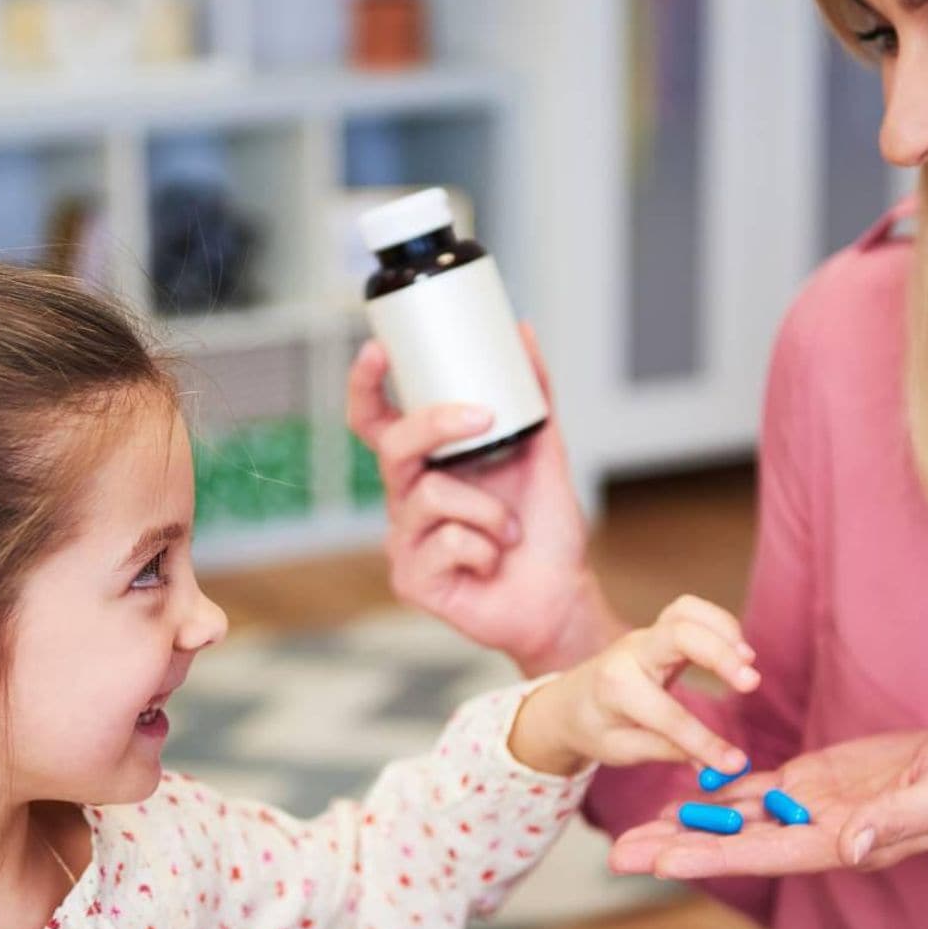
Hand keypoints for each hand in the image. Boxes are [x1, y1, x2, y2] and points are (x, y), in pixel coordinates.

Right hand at [347, 324, 616, 675]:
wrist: (561, 595)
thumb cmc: (543, 531)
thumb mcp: (543, 453)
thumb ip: (533, 397)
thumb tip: (522, 333)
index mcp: (426, 468)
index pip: (378, 422)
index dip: (367, 386)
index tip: (378, 349)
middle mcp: (406, 501)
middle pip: (393, 447)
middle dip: (436, 424)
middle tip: (483, 417)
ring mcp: (403, 542)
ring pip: (431, 495)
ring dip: (489, 510)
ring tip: (510, 531)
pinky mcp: (411, 580)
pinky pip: (446, 542)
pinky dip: (485, 547)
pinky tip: (492, 562)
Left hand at [508, 595, 759, 774]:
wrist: (568, 701)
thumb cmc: (595, 727)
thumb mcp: (623, 749)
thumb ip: (670, 751)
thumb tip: (723, 765)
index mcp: (615, 689)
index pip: (667, 713)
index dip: (703, 740)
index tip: (733, 762)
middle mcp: (631, 654)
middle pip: (678, 635)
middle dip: (719, 654)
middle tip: (752, 683)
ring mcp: (646, 637)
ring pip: (685, 611)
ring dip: (723, 629)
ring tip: (749, 662)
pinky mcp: (659, 631)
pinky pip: (690, 611)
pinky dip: (719, 623)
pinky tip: (738, 651)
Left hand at [609, 726, 927, 876]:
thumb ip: (891, 825)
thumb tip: (849, 848)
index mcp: (836, 842)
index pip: (759, 854)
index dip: (708, 858)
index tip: (658, 864)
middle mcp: (810, 831)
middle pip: (730, 842)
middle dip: (673, 849)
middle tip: (616, 856)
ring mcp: (807, 807)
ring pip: (732, 817)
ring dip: (683, 824)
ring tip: (633, 831)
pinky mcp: (810, 781)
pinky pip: (753, 789)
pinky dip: (716, 794)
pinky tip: (683, 797)